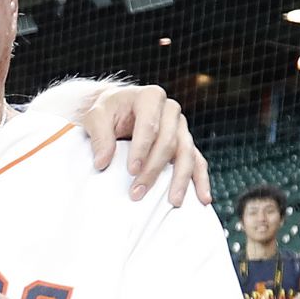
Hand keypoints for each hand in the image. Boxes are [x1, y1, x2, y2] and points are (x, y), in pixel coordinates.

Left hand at [81, 85, 209, 208]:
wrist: (119, 109)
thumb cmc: (108, 112)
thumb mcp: (96, 116)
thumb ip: (99, 136)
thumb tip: (102, 162)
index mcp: (150, 97)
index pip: (150, 125)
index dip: (142, 149)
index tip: (131, 170)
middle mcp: (170, 110)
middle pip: (168, 142)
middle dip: (153, 169)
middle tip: (137, 193)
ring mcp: (180, 127)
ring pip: (186, 153)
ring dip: (180, 179)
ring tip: (173, 201)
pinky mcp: (185, 142)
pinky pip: (197, 160)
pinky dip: (201, 179)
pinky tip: (203, 198)